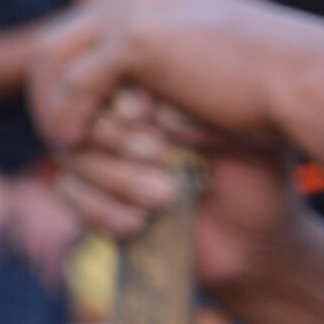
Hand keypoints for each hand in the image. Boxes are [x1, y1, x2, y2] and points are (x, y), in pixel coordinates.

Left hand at [31, 0, 314, 156]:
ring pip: (56, 61)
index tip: (64, 118)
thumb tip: (143, 102)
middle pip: (55, 42)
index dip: (63, 77)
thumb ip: (172, 72)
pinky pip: (77, 83)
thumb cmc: (277, 88)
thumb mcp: (213, 69)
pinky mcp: (138, 40)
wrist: (314, 84)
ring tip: (60, 146)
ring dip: (50, 107)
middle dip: (43, 91)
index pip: (81, 32)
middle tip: (52, 136)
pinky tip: (71, 144)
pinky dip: (68, 114)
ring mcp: (135, 12)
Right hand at [48, 88, 306, 296]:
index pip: (107, 77)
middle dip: (115, 139)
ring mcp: (105, 159)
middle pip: (83, 114)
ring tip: (164, 197)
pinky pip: (68, 193)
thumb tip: (134, 111)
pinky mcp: (94, 197)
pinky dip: (100, 209)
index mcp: (159, 92)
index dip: (117, 100)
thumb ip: (190, 110)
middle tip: (159, 155)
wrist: (254, 246)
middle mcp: (126, 121)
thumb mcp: (237, 135)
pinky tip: (138, 223)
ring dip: (116, 179)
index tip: (144, 115)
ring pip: (73, 155)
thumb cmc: (255, 181)